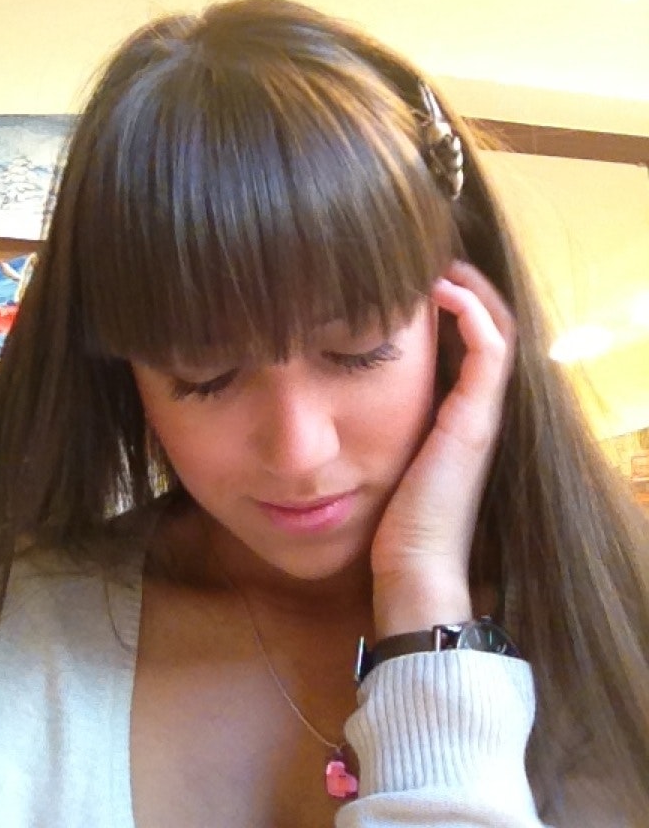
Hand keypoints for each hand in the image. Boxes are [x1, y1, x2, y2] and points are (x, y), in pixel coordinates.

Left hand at [370, 261, 515, 637]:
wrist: (414, 569)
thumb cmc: (390, 527)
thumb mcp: (381, 465)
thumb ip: (372, 434)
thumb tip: (332, 407)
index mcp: (457, 420)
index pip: (471, 348)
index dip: (454, 310)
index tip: (415, 282)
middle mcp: (477, 411)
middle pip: (489, 331)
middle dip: (464, 291)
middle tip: (429, 261)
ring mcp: (482, 413)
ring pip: (497, 331)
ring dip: (470, 292)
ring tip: (438, 265)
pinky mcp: (477, 418)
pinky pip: (490, 349)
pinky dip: (471, 312)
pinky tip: (439, 290)